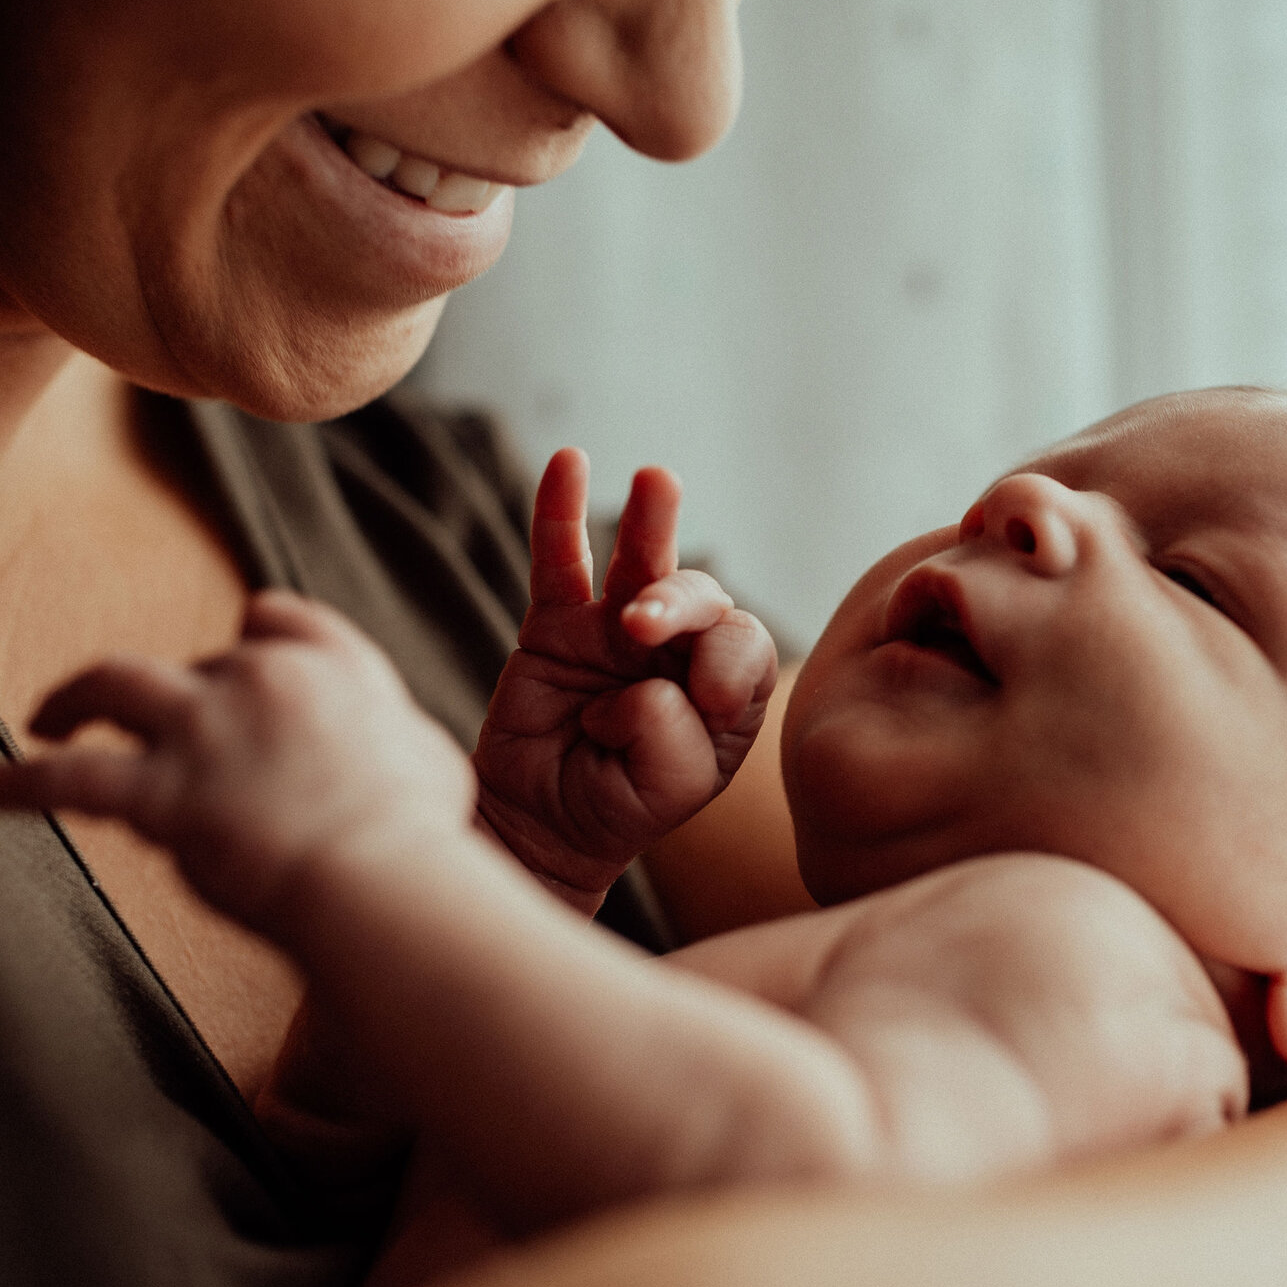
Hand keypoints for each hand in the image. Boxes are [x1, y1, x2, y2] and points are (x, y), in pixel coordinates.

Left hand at [0, 591, 475, 931]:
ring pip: (113, 683)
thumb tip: (391, 750)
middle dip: (178, 700)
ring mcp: (202, 730)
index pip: (278, 620)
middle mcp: (259, 679)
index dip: (254, 636)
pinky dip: (16, 783)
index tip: (239, 643)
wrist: (382, 878)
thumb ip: (395, 738)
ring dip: (75, 698)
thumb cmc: (419, 838)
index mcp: (333, 669)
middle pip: (199, 665)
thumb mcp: (431, 762)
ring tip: (47, 716)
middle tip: (159, 731)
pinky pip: (67, 779)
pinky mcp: (159, 791)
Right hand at [476, 448, 777, 911]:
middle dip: (680, 603)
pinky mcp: (557, 623)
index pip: (746, 649)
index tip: (707, 703)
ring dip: (652, 523)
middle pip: (701, 598)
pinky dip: (560, 512)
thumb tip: (640, 684)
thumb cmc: (616, 805)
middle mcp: (680, 650)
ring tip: (658, 483)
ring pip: (642, 562)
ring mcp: (617, 629)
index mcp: (729, 693)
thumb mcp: (668, 791)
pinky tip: (568, 462)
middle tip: (641, 628)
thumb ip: (674, 740)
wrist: (540, 824)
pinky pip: (560, 562)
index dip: (730, 664)